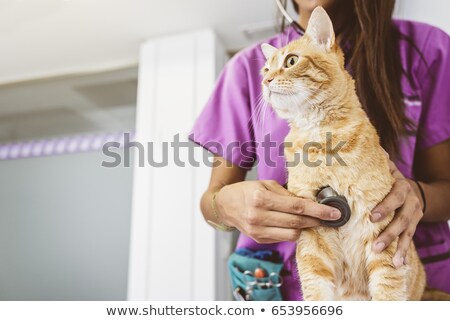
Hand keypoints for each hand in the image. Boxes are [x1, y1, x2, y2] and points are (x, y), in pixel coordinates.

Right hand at [215, 180, 340, 243]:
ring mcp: (258, 230)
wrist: (225, 205)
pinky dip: (292, 231)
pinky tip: (296, 224)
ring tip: (312, 220)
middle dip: (316, 220)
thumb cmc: (247, 191)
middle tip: (330, 218)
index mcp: (260, 199)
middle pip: (296, 222)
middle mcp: (258, 216)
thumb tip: (310, 203)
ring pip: (292, 234)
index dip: (318, 211)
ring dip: (305, 228)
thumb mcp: (266, 185)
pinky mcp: (258, 239)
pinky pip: (283, 238)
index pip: (296, 207)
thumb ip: (287, 194)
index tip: (334, 213)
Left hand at [370, 160, 423, 267]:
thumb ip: (377, 162)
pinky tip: (399, 264)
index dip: (385, 207)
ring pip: (407, 233)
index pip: (394, 197)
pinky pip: (410, 241)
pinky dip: (405, 253)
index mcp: (402, 188)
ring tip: (390, 260)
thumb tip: (363, 147)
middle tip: (376, 246)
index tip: (372, 217)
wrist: (417, 190)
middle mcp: (411, 203)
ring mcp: (414, 217)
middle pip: (402, 220)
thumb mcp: (388, 169)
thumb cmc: (392, 180)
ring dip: (398, 248)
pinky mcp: (414, 227)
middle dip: (389, 234)